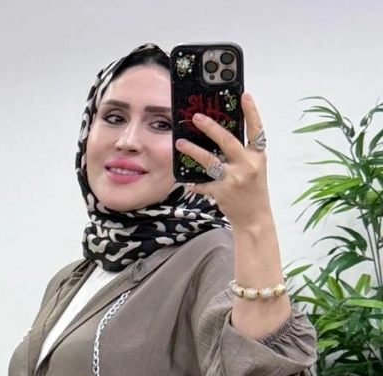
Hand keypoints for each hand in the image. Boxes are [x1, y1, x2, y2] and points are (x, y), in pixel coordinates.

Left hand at [175, 92, 273, 233]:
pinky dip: (195, 182)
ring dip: (193, 151)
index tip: (244, 95)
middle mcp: (247, 164)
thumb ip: (242, 152)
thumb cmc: (253, 190)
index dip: (251, 111)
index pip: (256, 129)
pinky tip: (187, 180)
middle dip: (210, 127)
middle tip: (196, 117)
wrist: (255, 218)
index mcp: (258, 155)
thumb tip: (221, 135)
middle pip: (227, 140)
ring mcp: (234, 178)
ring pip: (210, 161)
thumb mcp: (254, 167)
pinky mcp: (222, 192)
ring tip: (180, 143)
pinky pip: (203, 184)